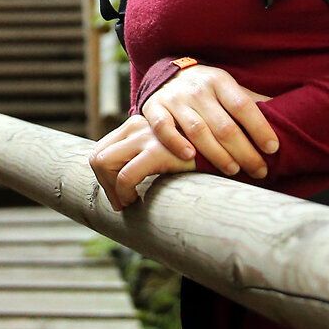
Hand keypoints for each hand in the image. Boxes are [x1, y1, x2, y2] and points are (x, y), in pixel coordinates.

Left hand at [88, 113, 204, 211]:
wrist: (232, 147)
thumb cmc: (200, 154)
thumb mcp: (168, 149)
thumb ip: (147, 155)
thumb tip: (121, 181)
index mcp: (137, 124)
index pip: (102, 149)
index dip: (103, 176)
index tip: (120, 195)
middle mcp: (138, 125)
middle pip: (97, 156)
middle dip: (104, 185)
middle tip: (122, 203)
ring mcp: (146, 136)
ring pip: (102, 163)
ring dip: (111, 190)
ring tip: (129, 204)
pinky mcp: (158, 152)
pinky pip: (124, 177)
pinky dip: (123, 194)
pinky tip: (138, 203)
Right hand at [142, 63, 279, 179]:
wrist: (168, 74)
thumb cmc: (208, 89)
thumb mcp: (231, 88)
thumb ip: (254, 103)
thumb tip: (290, 118)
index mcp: (220, 81)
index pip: (243, 106)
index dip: (259, 128)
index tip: (273, 148)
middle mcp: (197, 88)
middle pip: (224, 125)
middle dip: (244, 151)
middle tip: (260, 170)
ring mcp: (174, 98)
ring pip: (198, 131)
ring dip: (217, 154)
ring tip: (234, 170)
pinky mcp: (153, 108)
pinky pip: (163, 128)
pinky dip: (175, 143)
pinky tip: (189, 158)